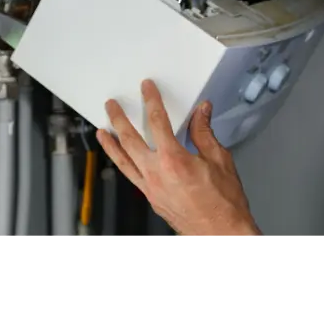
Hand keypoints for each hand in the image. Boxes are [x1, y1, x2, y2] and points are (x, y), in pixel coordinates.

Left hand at [96, 79, 260, 237]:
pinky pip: (130, 176)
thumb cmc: (223, 204)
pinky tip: (120, 159)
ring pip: (123, 161)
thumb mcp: (219, 160)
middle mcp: (156, 173)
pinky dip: (121, 164)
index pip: (157, 121)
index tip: (146, 89)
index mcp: (174, 160)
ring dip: (110, 143)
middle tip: (111, 106)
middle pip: (130, 139)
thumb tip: (201, 112)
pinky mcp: (151, 199)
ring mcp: (150, 188)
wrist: (221, 233)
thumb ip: (204, 133)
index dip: (151, 101)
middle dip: (119, 119)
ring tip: (101, 131)